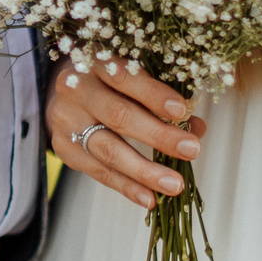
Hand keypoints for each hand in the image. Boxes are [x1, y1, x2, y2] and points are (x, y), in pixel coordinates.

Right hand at [47, 55, 204, 209]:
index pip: (124, 77)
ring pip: (108, 149)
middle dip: (158, 136)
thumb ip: (163, 99)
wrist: (66, 94)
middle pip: (118, 116)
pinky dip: (127, 187)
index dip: (153, 94)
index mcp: (95, 62)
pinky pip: (99, 172)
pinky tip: (149, 198)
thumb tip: (197, 128)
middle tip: (191, 150)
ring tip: (174, 184)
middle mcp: (75, 89)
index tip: (182, 111)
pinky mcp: (65, 149)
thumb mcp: (134, 78)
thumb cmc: (111, 82)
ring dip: (145, 170)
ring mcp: (66, 121)